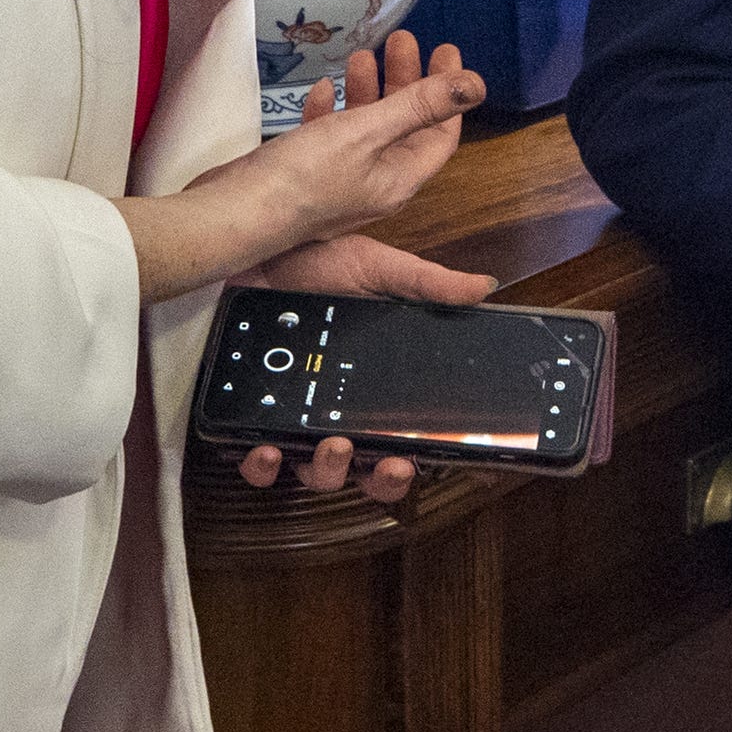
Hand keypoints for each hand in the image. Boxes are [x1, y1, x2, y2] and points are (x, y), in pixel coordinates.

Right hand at [114, 33, 481, 304]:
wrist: (235, 213)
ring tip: (361, 54)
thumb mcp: (367, 132)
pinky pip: (330, 137)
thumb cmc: (303, 177)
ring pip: (366, 127)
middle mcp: (376, 183)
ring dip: (369, 90)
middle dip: (407, 80)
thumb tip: (475, 85)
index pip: (440, 133)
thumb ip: (420, 106)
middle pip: (404, 125)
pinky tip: (320, 88)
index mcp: (399, 178)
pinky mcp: (307, 174)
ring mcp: (340, 180)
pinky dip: (331, 110)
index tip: (446, 51)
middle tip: (402, 39)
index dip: (449, 94)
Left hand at [229, 231, 495, 504]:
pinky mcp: (249, 417)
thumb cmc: (313, 263)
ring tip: (333, 446)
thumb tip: (482, 288)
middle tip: (388, 463)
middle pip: (362, 470)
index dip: (408, 461)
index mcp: (367, 384)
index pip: (396, 438)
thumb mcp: (376, 268)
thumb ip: (426, 283)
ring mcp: (291, 418)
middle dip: (378, 481)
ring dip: (328, 472)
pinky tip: (269, 450)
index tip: (417, 460)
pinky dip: (264, 467)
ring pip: (313, 473)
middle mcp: (332, 411)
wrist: (254, 251)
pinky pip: (255, 462)